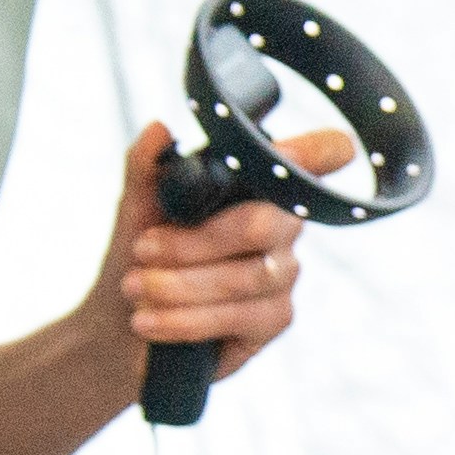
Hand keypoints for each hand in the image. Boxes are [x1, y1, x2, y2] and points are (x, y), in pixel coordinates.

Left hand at [93, 120, 351, 388]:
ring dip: (179, 284)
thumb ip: (146, 167)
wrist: (120, 325)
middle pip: (262, 224)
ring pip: (246, 277)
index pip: (313, 158)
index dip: (323, 152)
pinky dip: (185, 318)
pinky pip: (239, 317)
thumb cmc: (140, 257)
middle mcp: (282, 225)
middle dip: (193, 242)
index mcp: (257, 184)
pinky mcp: (274, 319)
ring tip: (135, 287)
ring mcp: (283, 274)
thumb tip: (158, 129)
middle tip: (142, 249)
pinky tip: (149, 319)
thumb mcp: (135, 207)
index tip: (334, 149)